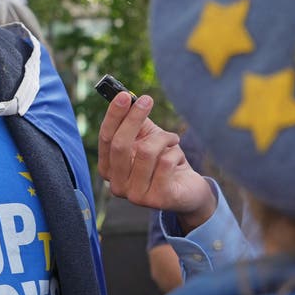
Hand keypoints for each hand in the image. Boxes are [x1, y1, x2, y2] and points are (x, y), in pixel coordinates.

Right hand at [97, 92, 216, 229]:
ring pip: (146, 151)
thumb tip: (126, 96)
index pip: (106, 138)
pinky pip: (165, 162)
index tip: (124, 95)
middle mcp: (117, 185)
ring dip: (164, 138)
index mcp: (109, 169)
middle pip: (120, 144)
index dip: (114, 115)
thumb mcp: (146, 139)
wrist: (188, 189)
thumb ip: (134, 122)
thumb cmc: (163, 161)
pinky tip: (178, 159)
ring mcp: (136, 195)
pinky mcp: (157, 199)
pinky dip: (175, 152)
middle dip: (134, 118)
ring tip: (172, 140)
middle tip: (147, 99)